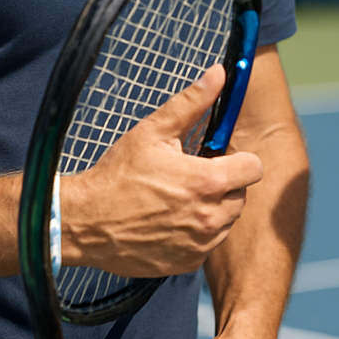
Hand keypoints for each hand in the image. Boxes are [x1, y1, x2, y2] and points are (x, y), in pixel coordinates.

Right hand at [60, 66, 264, 277]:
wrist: (84, 222)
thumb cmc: (117, 174)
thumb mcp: (153, 130)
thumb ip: (191, 102)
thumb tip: (218, 74)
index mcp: (208, 181)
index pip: (254, 169)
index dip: (238, 160)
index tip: (216, 159)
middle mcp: (210, 217)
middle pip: (241, 195)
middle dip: (223, 184)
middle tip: (190, 178)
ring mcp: (199, 244)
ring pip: (226, 221)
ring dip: (212, 210)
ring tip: (178, 199)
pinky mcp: (186, 264)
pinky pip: (207, 245)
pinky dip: (196, 234)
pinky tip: (170, 222)